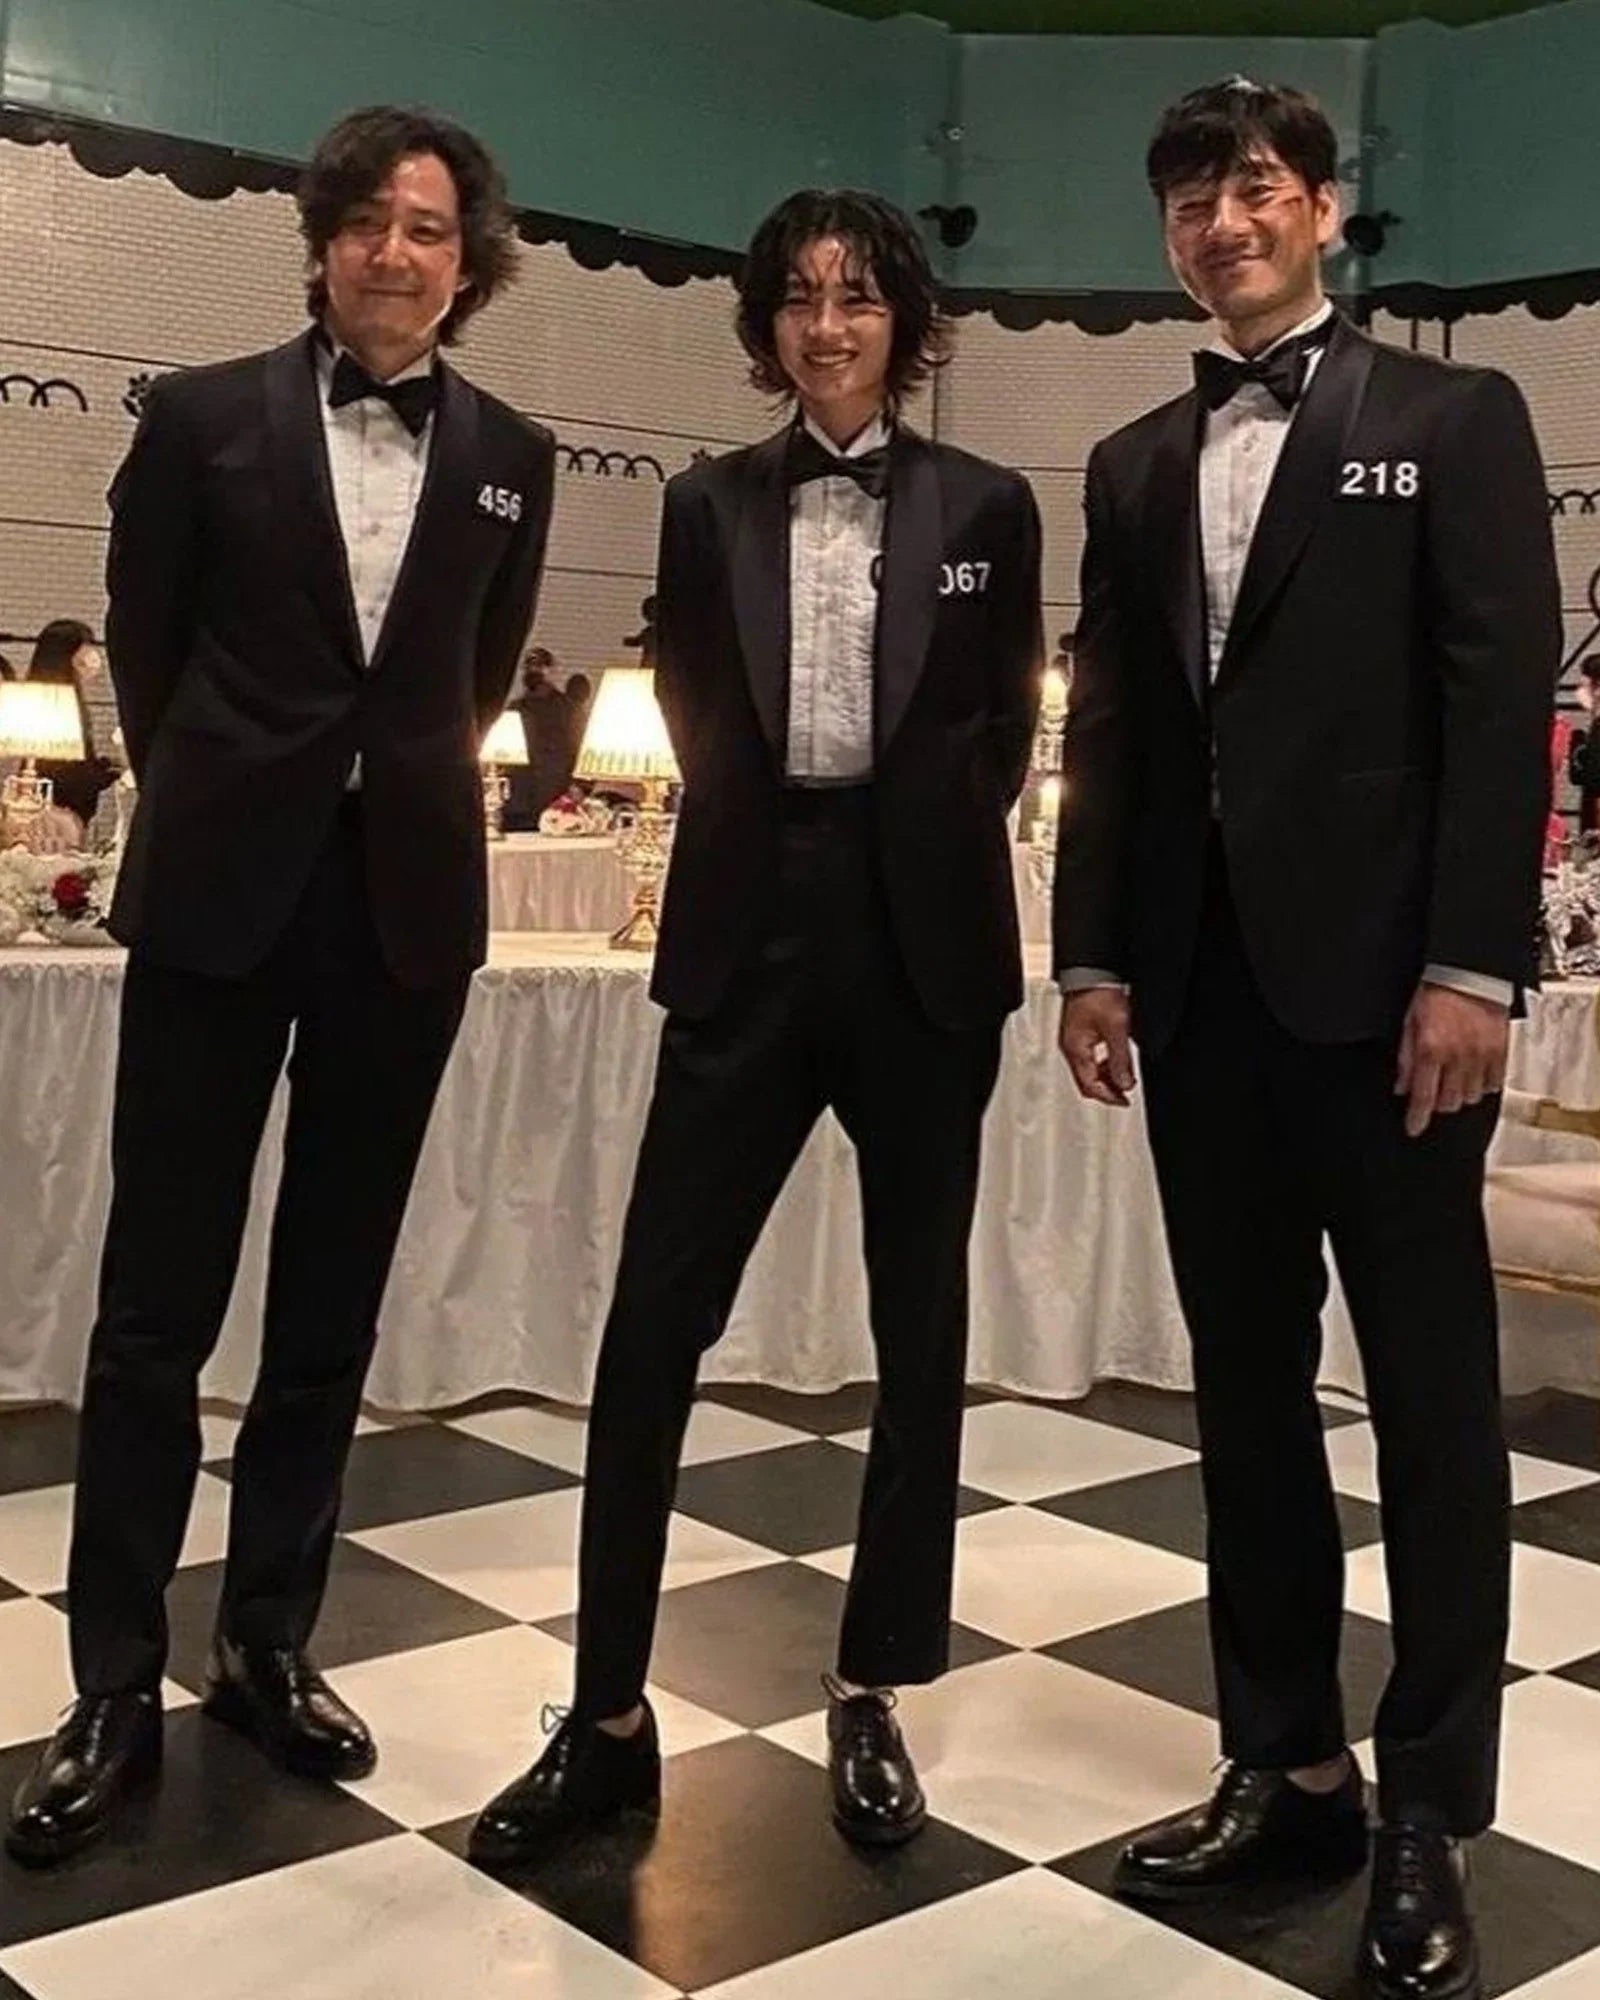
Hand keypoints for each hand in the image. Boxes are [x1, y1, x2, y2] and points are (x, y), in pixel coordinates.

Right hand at [1058, 987, 1135, 1106]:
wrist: (1090, 971)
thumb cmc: (1098, 994)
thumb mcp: (1116, 1029)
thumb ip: (1120, 1059)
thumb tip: (1125, 1084)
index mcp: (1076, 1050)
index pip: (1090, 1085)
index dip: (1109, 1097)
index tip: (1124, 1101)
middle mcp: (1070, 1048)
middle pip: (1086, 1082)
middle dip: (1106, 1090)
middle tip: (1124, 1094)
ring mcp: (1072, 1040)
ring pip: (1087, 1071)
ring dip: (1105, 1077)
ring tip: (1123, 1077)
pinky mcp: (1077, 1032)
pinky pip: (1088, 1058)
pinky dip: (1102, 1065)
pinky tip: (1114, 1060)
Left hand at [1394, 983, 1508, 1138]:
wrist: (1469, 970)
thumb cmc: (1437, 990)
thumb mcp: (1409, 1023)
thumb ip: (1406, 1059)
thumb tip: (1402, 1085)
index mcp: (1431, 1049)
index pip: (1423, 1097)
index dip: (1416, 1118)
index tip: (1413, 1128)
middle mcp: (1458, 1056)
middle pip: (1449, 1102)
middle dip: (1437, 1103)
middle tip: (1432, 1094)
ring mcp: (1482, 1055)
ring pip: (1471, 1096)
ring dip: (1459, 1094)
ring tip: (1452, 1081)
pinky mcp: (1501, 1050)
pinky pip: (1493, 1082)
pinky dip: (1482, 1085)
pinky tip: (1473, 1075)